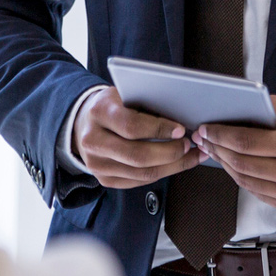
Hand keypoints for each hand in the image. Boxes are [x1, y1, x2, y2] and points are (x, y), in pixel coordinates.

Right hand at [75, 86, 201, 188]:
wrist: (84, 123)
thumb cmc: (112, 106)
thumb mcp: (124, 94)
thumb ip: (146, 103)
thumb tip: (181, 117)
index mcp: (99, 113)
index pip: (131, 127)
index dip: (159, 130)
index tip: (181, 130)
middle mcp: (94, 141)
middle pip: (137, 156)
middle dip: (170, 153)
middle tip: (188, 145)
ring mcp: (97, 164)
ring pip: (142, 173)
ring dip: (172, 166)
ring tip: (191, 156)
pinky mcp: (104, 179)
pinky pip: (139, 181)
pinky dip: (162, 173)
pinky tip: (176, 164)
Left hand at [193, 96, 275, 213]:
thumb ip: (259, 110)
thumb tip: (224, 114)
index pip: (246, 143)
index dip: (221, 135)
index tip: (206, 129)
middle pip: (243, 163)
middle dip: (218, 149)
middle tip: (204, 139)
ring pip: (245, 181)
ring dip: (225, 165)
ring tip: (214, 150)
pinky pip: (256, 192)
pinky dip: (241, 177)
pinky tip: (232, 164)